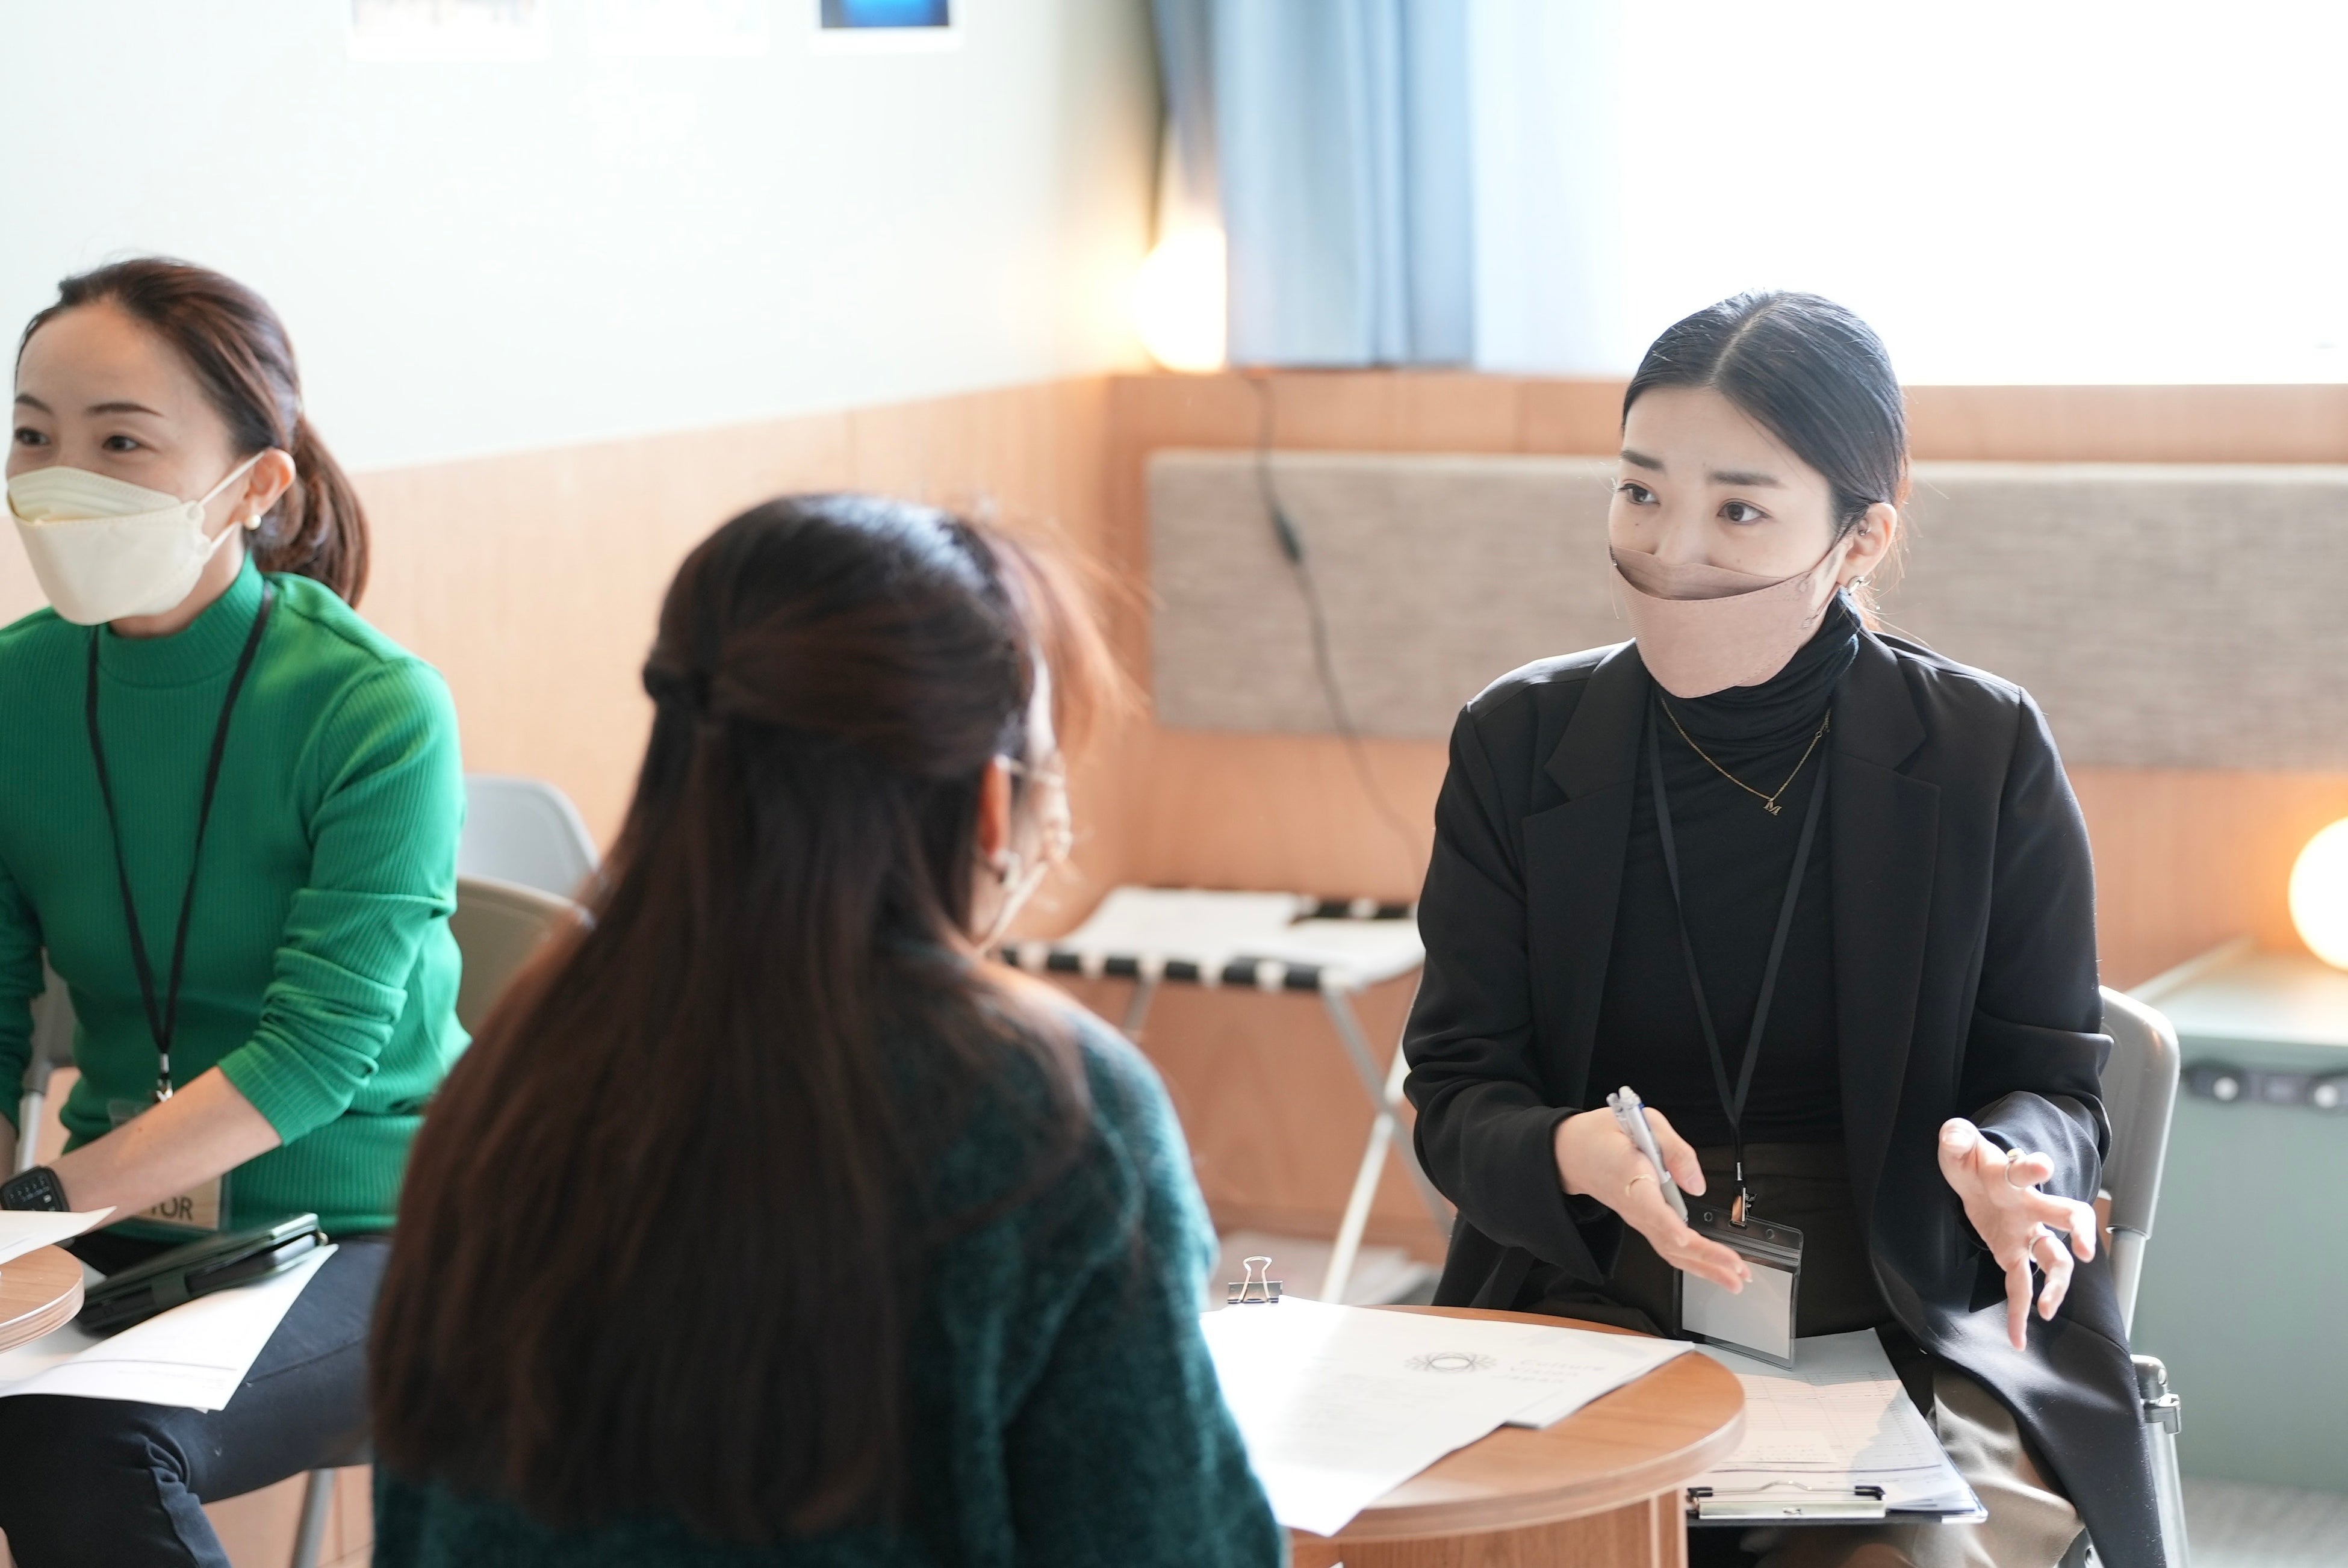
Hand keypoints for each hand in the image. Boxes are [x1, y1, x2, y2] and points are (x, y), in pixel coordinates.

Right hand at [1552, 1106, 1750, 1292]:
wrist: (1573, 1153)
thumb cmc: (1606, 1135)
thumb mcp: (1644, 1121)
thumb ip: (1675, 1149)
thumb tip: (1697, 1185)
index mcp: (1629, 1176)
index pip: (1648, 1207)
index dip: (1667, 1224)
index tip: (1685, 1238)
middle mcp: (1634, 1206)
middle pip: (1668, 1240)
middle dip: (1704, 1257)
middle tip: (1737, 1269)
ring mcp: (1638, 1219)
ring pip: (1671, 1251)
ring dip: (1704, 1267)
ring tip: (1735, 1280)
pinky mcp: (1643, 1223)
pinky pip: (1668, 1248)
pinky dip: (1693, 1262)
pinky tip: (1714, 1270)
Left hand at [1937, 1118, 2097, 1350]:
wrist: (1976, 1175)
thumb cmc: (1973, 1161)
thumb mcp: (1958, 1146)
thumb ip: (1956, 1138)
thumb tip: (1954, 1135)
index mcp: (2013, 1178)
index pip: (2028, 1170)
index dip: (2034, 1167)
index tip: (2042, 1166)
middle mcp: (2030, 1207)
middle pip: (2067, 1215)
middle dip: (2081, 1230)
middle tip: (2086, 1250)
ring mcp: (2027, 1233)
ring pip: (2055, 1259)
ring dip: (2056, 1284)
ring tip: (2048, 1309)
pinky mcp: (2013, 1253)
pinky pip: (2022, 1286)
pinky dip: (2020, 1313)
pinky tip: (2019, 1339)